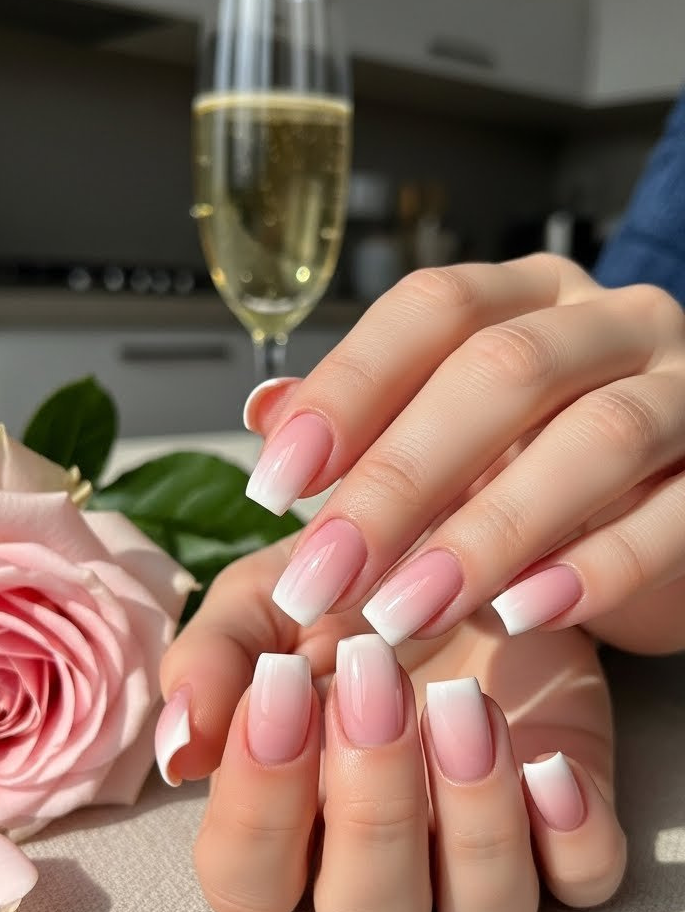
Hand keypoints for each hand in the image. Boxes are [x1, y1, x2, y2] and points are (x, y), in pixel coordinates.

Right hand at [158, 541, 624, 911]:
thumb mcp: (262, 601)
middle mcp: (383, 866)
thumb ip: (209, 666)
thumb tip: (179, 750)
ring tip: (466, 703)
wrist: (455, 541)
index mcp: (290, 827)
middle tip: (375, 679)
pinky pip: (583, 880)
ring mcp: (482, 858)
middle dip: (372, 809)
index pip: (248, 881)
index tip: (279, 687)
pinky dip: (571, 835)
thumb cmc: (344, 587)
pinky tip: (547, 759)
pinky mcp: (571, 829)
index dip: (257, 806)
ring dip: (473, 821)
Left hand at [243, 255, 684, 654]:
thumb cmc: (547, 474)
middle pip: (502, 369)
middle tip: (325, 575)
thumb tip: (267, 411)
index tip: (276, 482)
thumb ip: (369, 426)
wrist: (675, 521)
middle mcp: (612, 323)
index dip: (350, 388)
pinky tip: (526, 614)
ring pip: (596, 438)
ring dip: (489, 532)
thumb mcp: (454, 443)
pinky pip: (675, 514)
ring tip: (408, 610)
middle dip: (400, 479)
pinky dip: (598, 567)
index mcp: (530, 297)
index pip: (434, 308)